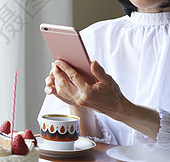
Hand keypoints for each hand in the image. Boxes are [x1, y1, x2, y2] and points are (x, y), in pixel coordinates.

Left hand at [46, 60, 160, 138]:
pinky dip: (58, 88)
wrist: (115, 108)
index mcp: (88, 92)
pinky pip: (64, 96)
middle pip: (63, 85)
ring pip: (61, 91)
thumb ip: (99, 71)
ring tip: (55, 71)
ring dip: (56, 81)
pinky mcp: (77, 103)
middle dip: (56, 74)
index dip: (64, 68)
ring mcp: (78, 102)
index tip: (58, 61)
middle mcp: (80, 98)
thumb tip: (92, 62)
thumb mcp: (108, 80)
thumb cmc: (112, 94)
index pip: (73, 77)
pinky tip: (58, 81)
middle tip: (54, 65)